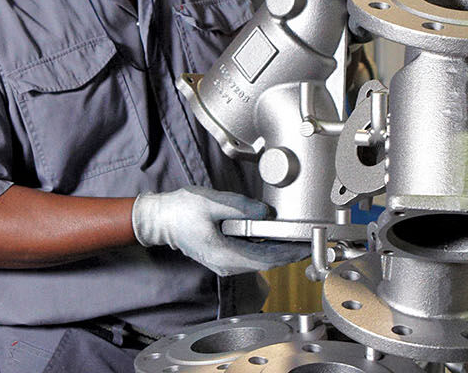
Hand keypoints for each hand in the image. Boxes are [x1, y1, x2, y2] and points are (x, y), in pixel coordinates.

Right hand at [131, 186, 308, 276]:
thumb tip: (265, 213)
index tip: (307, 245)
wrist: (159, 219)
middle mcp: (226, 264)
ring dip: (279, 251)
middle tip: (308, 240)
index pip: (267, 260)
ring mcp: (224, 262)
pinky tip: (274, 237)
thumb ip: (240, 207)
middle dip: (289, 253)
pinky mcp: (222, 255)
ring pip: (259, 260)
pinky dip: (266, 248)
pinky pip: (250, 255)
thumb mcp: (211, 203)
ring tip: (296, 238)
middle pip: (267, 263)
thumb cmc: (180, 211)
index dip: (291, 254)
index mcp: (224, 254)